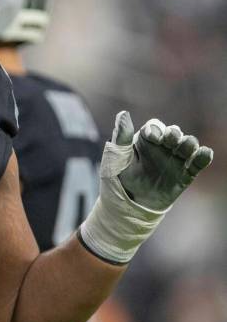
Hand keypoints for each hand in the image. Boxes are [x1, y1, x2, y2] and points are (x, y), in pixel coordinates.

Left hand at [79, 111, 212, 263]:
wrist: (127, 208)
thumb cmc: (117, 181)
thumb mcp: (116, 159)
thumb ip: (121, 138)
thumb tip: (123, 114)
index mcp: (143, 141)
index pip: (154, 128)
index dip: (156, 129)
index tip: (152, 137)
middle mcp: (161, 148)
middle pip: (173, 134)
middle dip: (174, 134)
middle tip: (171, 140)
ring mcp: (173, 161)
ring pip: (187, 145)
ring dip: (188, 143)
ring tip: (186, 147)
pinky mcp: (184, 175)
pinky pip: (197, 163)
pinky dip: (203, 157)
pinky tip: (204, 154)